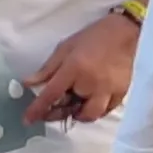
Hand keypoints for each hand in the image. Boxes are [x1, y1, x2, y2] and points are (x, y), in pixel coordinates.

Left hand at [23, 10, 142, 124]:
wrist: (124, 32)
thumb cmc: (91, 38)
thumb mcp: (65, 48)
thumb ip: (47, 69)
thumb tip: (28, 83)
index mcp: (74, 69)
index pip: (51, 94)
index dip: (38, 109)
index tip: (28, 120)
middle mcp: (91, 82)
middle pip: (71, 108)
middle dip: (59, 113)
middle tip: (54, 110)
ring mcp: (108, 89)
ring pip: (90, 115)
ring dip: (79, 114)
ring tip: (75, 105)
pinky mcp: (122, 92)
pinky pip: (106, 110)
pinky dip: (96, 110)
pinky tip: (90, 101)